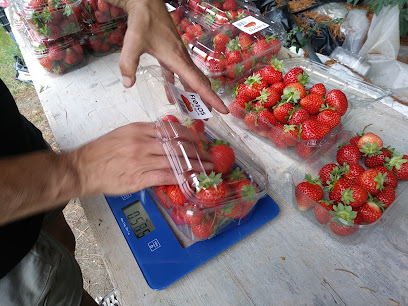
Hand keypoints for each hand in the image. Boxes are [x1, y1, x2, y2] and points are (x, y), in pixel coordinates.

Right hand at [71, 122, 212, 195]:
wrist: (82, 168)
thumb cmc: (101, 152)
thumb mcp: (123, 134)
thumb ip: (144, 134)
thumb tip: (164, 139)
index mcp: (139, 129)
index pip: (171, 130)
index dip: (189, 136)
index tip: (199, 141)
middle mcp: (143, 142)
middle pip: (177, 145)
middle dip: (197, 151)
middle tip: (208, 156)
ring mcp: (142, 160)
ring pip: (175, 160)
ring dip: (195, 165)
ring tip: (207, 168)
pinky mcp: (139, 177)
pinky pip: (166, 176)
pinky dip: (181, 178)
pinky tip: (192, 180)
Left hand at [106, 0, 228, 113]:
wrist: (147, 4)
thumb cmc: (143, 22)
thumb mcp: (133, 42)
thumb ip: (128, 63)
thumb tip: (128, 84)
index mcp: (178, 59)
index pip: (198, 83)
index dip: (211, 98)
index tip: (224, 110)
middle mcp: (182, 59)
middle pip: (199, 83)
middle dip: (206, 100)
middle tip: (208, 116)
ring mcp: (178, 56)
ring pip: (191, 79)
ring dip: (193, 94)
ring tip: (194, 109)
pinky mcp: (171, 54)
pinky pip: (178, 74)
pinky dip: (178, 85)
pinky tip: (172, 96)